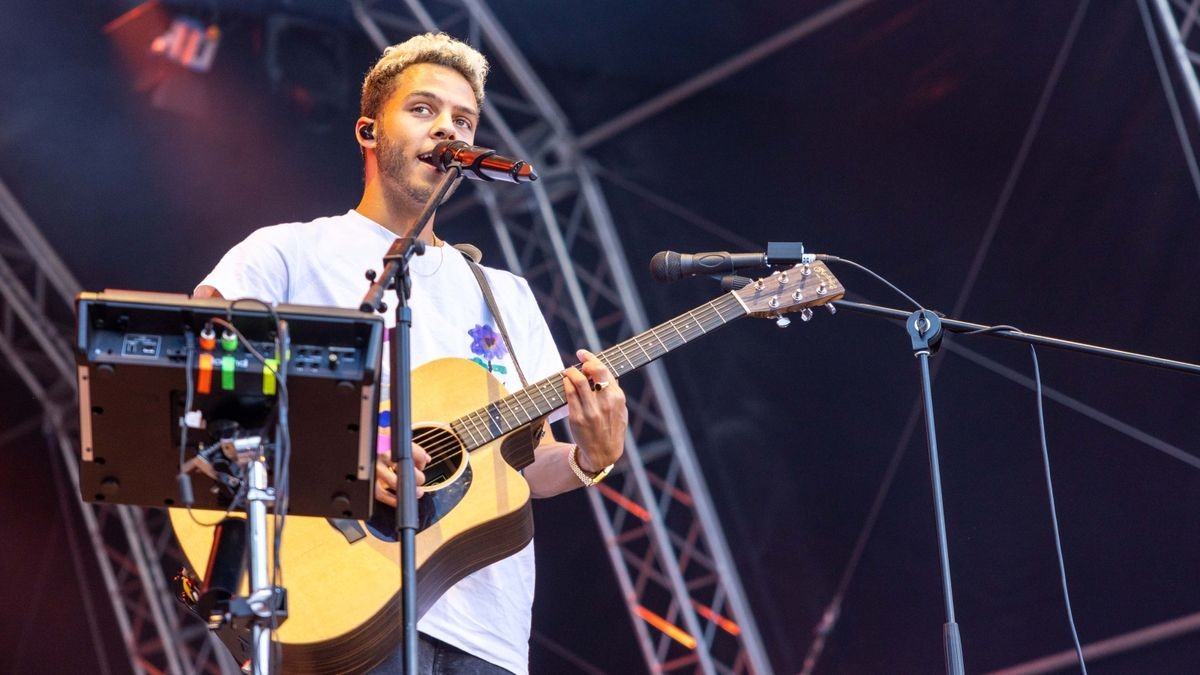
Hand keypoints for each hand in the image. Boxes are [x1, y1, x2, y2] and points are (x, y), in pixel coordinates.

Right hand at [375, 442, 430, 506]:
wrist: (359, 455)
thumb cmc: (378, 451)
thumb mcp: (393, 445)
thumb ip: (411, 450)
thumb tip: (426, 459)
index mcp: (389, 443)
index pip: (411, 450)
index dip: (421, 458)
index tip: (422, 464)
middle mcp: (381, 456)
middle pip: (405, 466)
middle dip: (417, 475)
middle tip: (420, 479)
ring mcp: (375, 470)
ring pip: (395, 482)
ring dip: (410, 488)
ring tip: (418, 492)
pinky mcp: (370, 484)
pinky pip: (383, 494)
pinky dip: (395, 499)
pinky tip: (402, 498)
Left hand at [562, 349, 627, 471]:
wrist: (603, 453)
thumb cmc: (612, 429)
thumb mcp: (620, 410)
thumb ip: (615, 391)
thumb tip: (606, 372)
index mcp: (617, 398)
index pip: (604, 370)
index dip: (591, 359)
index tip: (583, 354)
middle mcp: (605, 403)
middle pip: (593, 372)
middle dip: (583, 362)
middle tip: (577, 361)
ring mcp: (590, 411)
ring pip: (578, 382)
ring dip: (571, 372)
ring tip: (568, 372)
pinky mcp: (577, 418)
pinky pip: (569, 395)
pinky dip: (566, 384)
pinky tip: (565, 382)